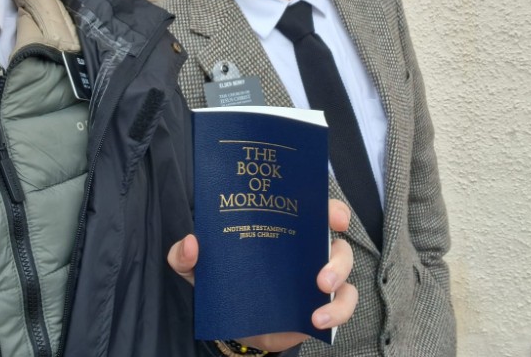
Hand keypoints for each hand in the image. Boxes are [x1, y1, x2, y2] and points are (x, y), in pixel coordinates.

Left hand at [167, 199, 357, 351]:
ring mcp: (318, 277)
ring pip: (345, 270)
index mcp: (284, 230)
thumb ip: (185, 255)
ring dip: (338, 280)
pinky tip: (318, 320)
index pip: (313, 209)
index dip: (330, 208)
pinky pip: (344, 305)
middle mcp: (307, 249)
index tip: (335, 217)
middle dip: (338, 252)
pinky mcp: (322, 305)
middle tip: (321, 271)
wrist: (233, 323)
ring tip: (320, 292)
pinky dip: (337, 312)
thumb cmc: (224, 281)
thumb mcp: (199, 268)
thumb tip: (192, 244)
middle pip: (337, 241)